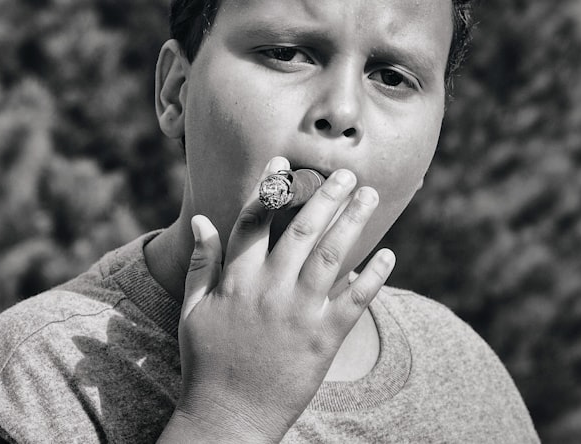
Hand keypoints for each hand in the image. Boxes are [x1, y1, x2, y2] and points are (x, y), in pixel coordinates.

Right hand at [163, 157, 395, 441]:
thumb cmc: (205, 362)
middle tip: (346, 173)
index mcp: (237, 280)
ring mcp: (299, 313)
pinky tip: (388, 254)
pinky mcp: (323, 339)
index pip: (255, 222)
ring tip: (369, 196)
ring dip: (354, 221)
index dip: (270, 189)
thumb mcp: (192, 310)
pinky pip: (355, 301)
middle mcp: (269, 290)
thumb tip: (201, 221)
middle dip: (326, 196)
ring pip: (332, 256)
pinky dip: (374, 276)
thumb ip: (201, 264)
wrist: (228, 417)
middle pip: (302, 230)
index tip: (284, 164)